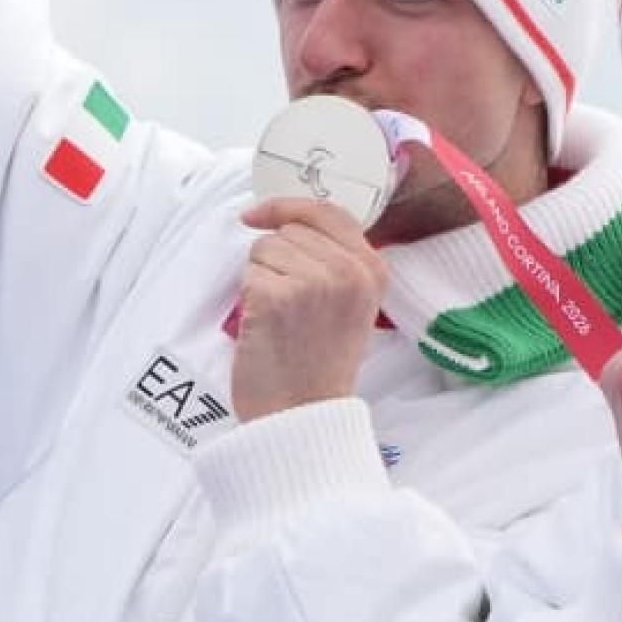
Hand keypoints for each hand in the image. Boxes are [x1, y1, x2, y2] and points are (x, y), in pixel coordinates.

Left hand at [231, 197, 389, 420]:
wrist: (303, 414)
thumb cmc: (319, 364)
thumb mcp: (351, 305)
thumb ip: (337, 261)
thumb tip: (288, 220)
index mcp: (372, 270)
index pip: (327, 212)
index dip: (288, 207)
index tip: (259, 214)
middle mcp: (349, 271)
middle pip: (289, 230)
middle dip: (276, 259)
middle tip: (287, 305)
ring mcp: (314, 282)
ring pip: (264, 249)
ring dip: (261, 278)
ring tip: (280, 318)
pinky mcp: (278, 296)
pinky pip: (248, 274)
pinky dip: (249, 299)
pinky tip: (266, 327)